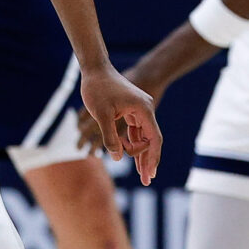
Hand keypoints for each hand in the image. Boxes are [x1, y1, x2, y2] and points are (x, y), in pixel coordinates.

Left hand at [76, 63, 163, 181]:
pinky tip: (127, 154)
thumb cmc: (97, 88)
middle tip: (146, 180)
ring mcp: (139, 110)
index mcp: (143, 109)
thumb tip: (118, 158)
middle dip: (148, 160)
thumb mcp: (101, 114)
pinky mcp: (131, 110)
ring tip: (141, 174)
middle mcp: (145, 110)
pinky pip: (135, 131)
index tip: (148, 174)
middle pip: (151, 140)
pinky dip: (132, 143)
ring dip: (140, 154)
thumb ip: (110, 137)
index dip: (152, 158)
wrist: (94, 69)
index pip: (154, 139)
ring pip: (143, 137)